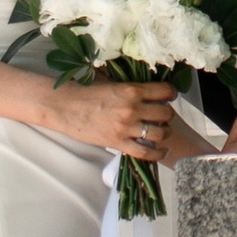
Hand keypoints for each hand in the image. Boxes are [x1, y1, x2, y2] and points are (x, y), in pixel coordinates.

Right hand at [48, 76, 181, 158]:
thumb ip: (131, 88)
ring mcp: (126, 127)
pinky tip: (161, 151)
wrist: (65, 107)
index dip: (171, 94)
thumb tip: (149, 92)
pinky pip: (146, 152)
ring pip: (160, 133)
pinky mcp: (119, 143)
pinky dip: (158, 153)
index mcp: (132, 89)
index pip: (165, 91)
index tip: (168, 96)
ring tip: (160, 132)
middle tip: (161, 116)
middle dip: (167, 115)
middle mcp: (132, 108)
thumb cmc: (87, 92)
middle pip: (166, 114)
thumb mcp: (112, 83)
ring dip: (164, 133)